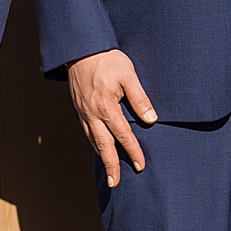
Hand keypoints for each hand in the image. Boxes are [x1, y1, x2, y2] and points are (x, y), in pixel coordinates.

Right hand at [66, 49, 156, 186]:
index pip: (123, 135)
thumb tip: (151, 119)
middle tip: (115, 183)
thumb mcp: (128, 75)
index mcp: (106, 107)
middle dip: (110, 165)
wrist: (80, 48)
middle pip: (103, 145)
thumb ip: (139, 98)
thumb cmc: (106, 59)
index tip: (140, 166)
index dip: (133, 151)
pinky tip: (97, 145)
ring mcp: (83, 110)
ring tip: (107, 170)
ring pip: (92, 139)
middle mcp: (92, 113)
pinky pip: (85, 130)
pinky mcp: (78, 106)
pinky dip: (92, 142)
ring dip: (100, 156)